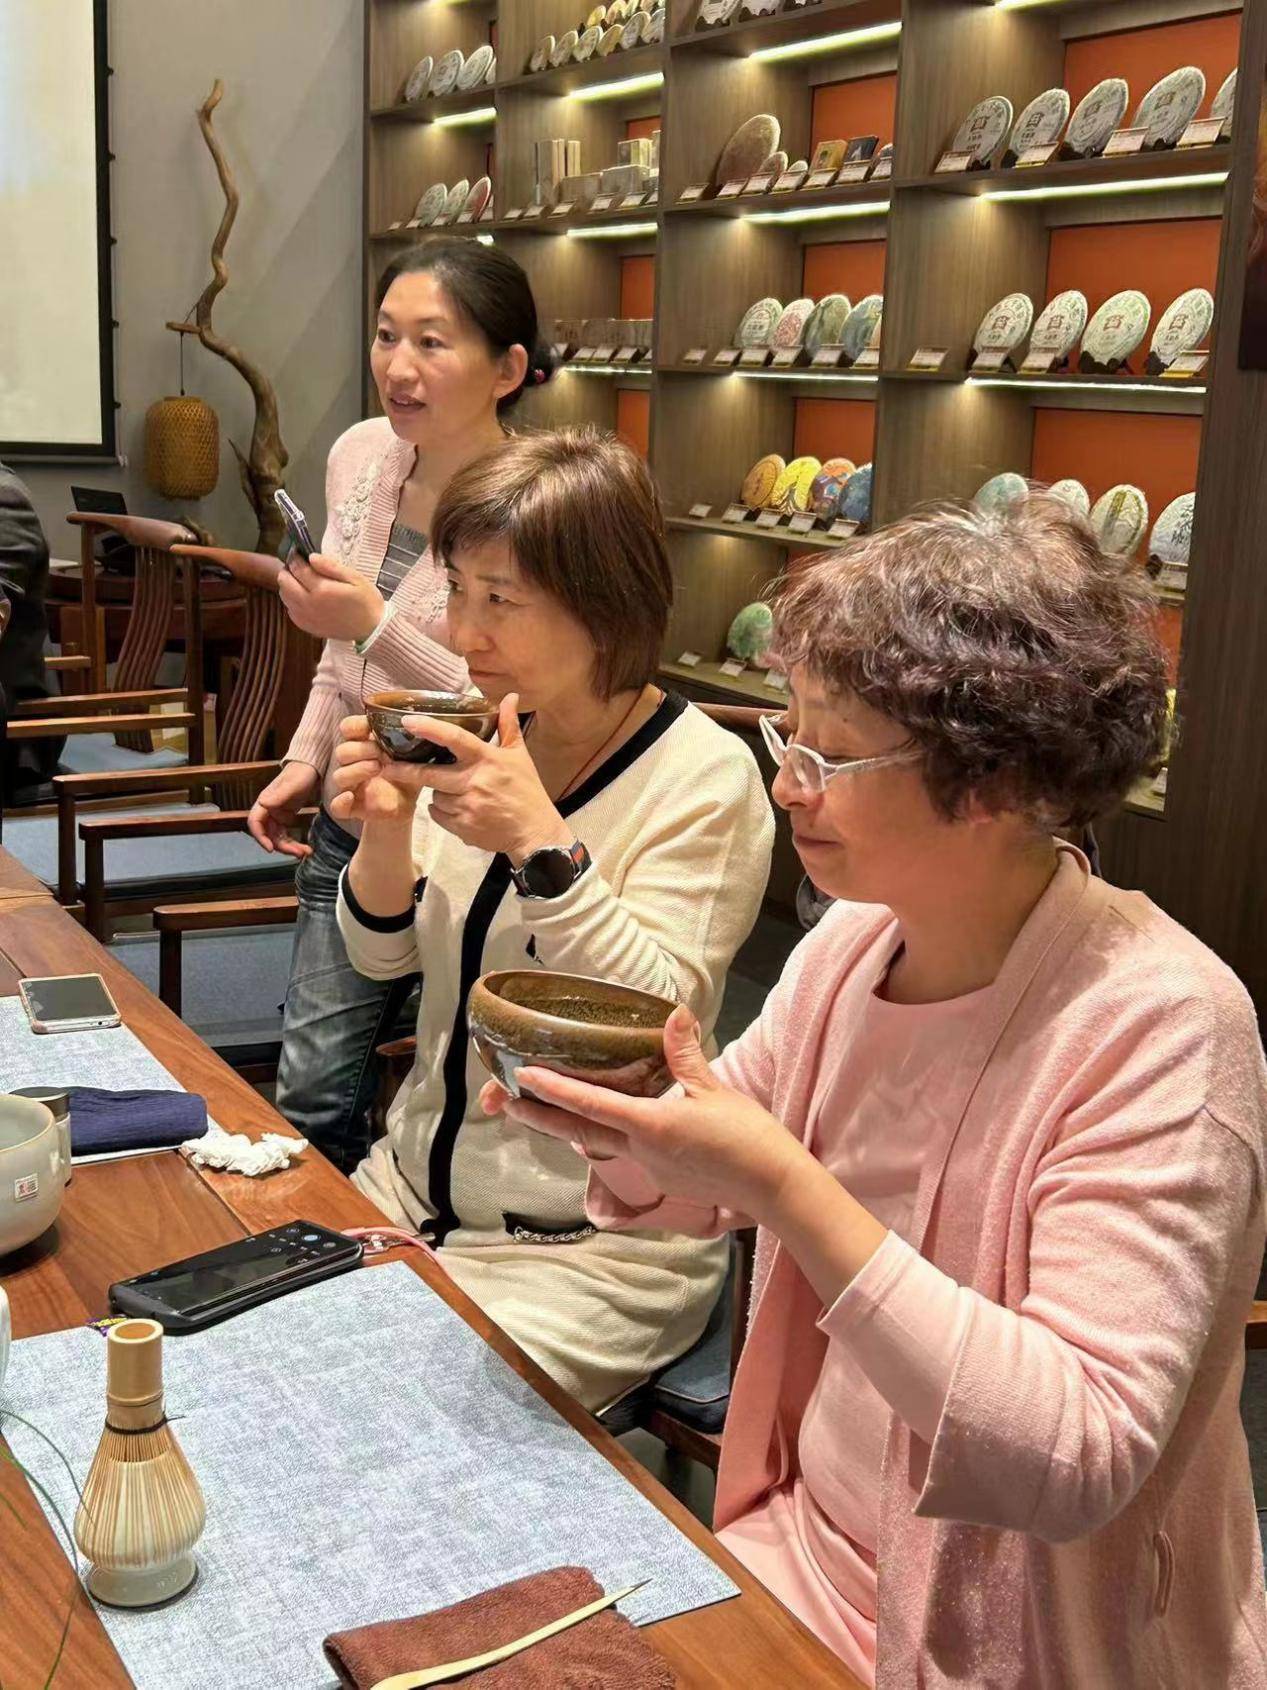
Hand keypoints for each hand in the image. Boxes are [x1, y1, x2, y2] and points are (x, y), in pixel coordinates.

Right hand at [247, 761, 320, 857]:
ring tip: (306, 853)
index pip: (255, 823)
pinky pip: (286, 835)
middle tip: (299, 853)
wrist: (311, 768)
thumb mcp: (292, 784)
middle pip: (268, 835)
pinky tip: (306, 848)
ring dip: (289, 848)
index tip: (271, 849)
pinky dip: (294, 843)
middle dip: (282, 847)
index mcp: (265, 802)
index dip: (260, 837)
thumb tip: (263, 804)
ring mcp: (277, 816)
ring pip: (278, 838)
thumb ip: (278, 795)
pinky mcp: (286, 818)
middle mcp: (268, 811)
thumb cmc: (301, 773)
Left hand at [278, 552, 384, 642]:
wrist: (372, 629)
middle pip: (284, 582)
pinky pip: (290, 610)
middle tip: (299, 566)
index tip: (299, 553)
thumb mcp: (355, 578)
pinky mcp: (307, 627)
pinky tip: (305, 598)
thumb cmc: (366, 601)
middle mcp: (309, 604)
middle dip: (289, 570)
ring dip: (289, 585)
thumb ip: (331, 566)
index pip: (298, 568)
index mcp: (322, 589)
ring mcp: (306, 617)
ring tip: (301, 581)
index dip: (296, 558)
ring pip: (284, 596)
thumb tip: (311, 557)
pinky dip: (292, 601)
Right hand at [328, 715, 427, 827]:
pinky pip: (336, 806)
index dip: (355, 725)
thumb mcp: (412, 755)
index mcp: (363, 745)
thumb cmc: (406, 773)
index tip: (370, 726)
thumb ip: (411, 741)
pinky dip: (341, 801)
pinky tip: (350, 797)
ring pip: (339, 776)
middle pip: (342, 751)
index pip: (347, 729)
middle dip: (361, 749)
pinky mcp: (352, 807)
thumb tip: (422, 724)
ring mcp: (350, 786)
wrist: (407, 804)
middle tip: (382, 752)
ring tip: (377, 767)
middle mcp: (352, 763)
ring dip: (356, 770)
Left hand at [406, 694, 571, 863]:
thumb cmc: (527, 791)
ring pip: (434, 796)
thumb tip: (509, 696)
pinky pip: (437, 815)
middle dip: (405, 770)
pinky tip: (456, 809)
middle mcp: (474, 781)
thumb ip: (508, 725)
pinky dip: (441, 812)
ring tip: (455, 793)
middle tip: (388, 766)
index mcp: (487, 759)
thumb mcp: (520, 756)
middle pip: (429, 774)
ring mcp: (467, 806)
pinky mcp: (462, 827)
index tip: (407, 721)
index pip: (455, 738)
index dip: (429, 728)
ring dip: (438, 793)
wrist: (534, 833)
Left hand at [478, 1006, 804, 1222]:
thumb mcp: (715, 1089)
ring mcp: (650, 1169)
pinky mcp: (663, 1179)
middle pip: (580, 1133)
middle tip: (507, 1104)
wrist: (772, 1187)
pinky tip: (608, 1127)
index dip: (554, 1089)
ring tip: (542, 1111)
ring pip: (601, 1145)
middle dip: (541, 1118)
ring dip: (570, 1128)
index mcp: (651, 1125)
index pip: (591, 1104)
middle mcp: (642, 1150)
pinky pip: (626, 1154)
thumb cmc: (748, 1137)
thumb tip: (674, 1014)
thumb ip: (685, 1055)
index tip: (524, 1078)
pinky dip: (607, 1138)